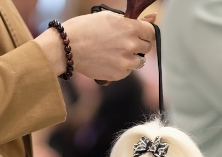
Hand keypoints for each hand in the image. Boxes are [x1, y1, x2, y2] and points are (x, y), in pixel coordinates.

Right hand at [36, 11, 155, 80]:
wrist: (68, 47)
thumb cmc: (85, 28)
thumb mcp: (108, 17)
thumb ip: (132, 20)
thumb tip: (153, 17)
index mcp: (130, 27)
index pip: (151, 32)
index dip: (145, 33)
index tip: (139, 34)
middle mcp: (131, 45)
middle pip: (147, 47)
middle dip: (138, 45)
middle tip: (123, 43)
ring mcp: (126, 61)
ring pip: (139, 61)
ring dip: (131, 58)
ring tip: (114, 53)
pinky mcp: (120, 74)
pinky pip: (128, 72)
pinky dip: (122, 68)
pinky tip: (109, 61)